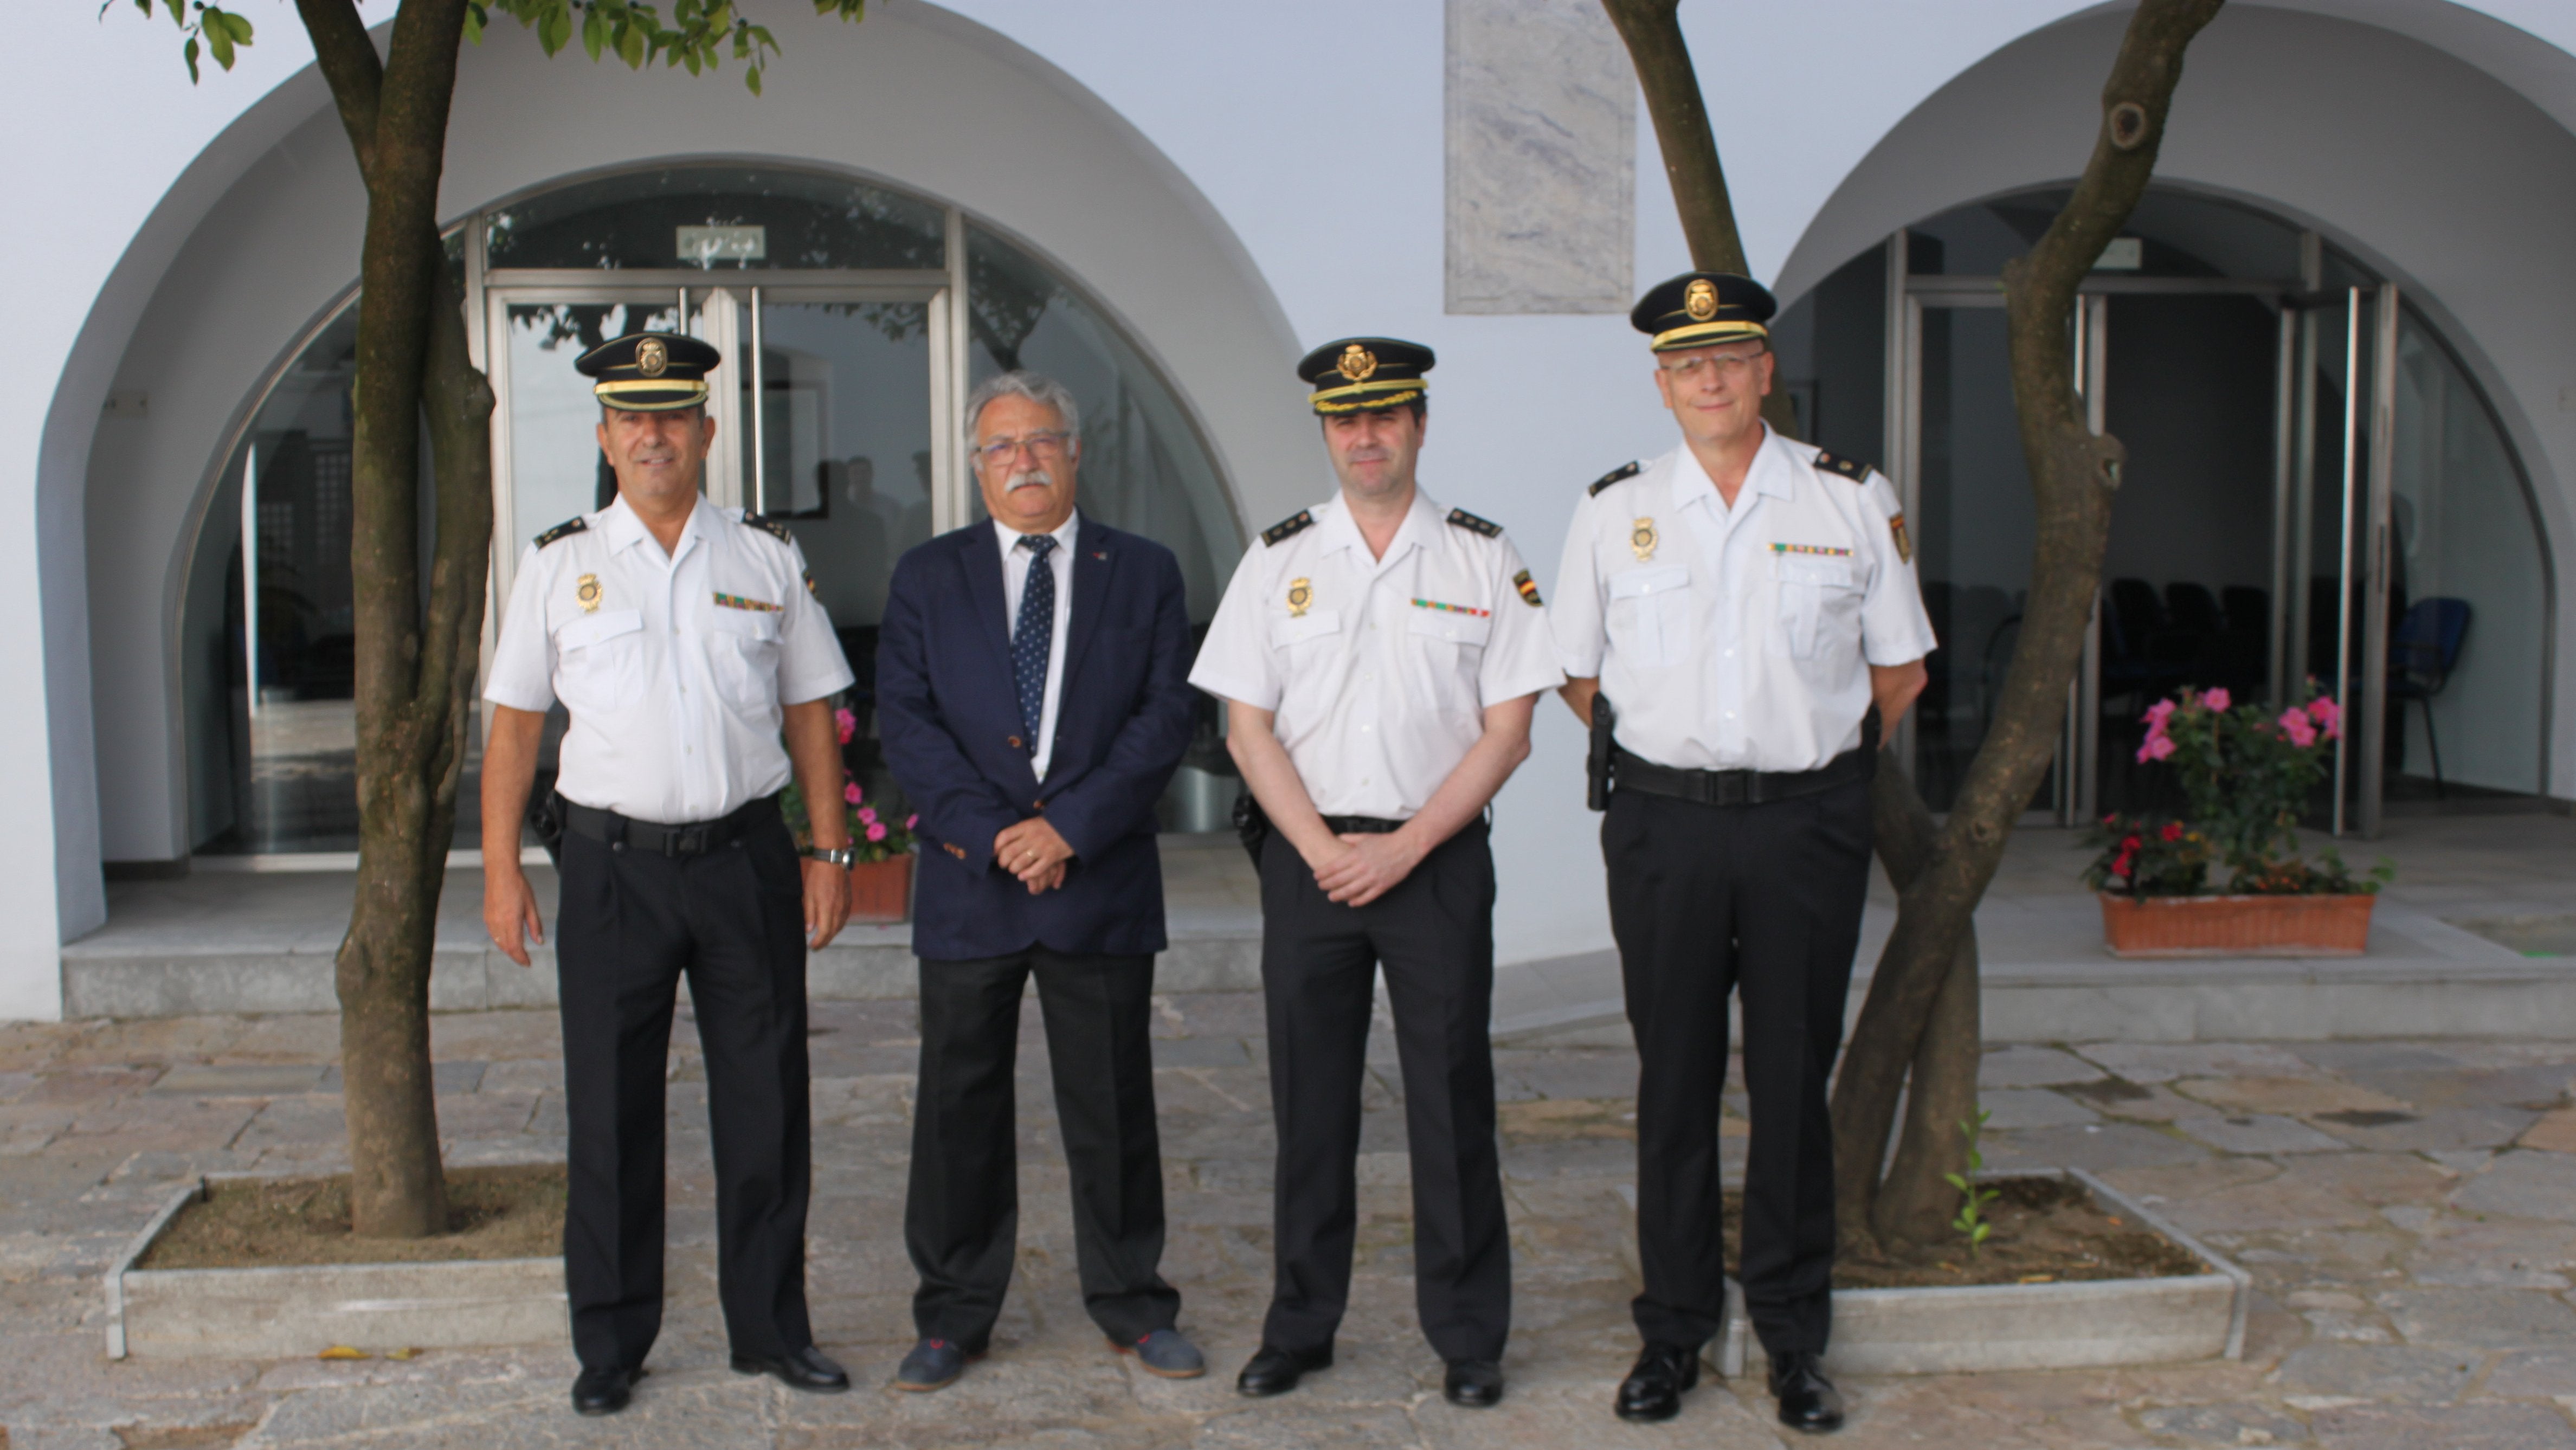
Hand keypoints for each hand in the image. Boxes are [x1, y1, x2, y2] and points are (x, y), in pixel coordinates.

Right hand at [484, 866, 544, 967]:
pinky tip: (508, 940)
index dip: (521, 958)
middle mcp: (498, 923)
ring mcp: (490, 920)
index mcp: (511, 921)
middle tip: (525, 959)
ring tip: (518, 952)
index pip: (515, 947)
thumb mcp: (531, 906)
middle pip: (506, 947)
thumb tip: (539, 942)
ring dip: (508, 949)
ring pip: (499, 942)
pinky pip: (494, 935)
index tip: (528, 963)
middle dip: (515, 955)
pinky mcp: (486, 917)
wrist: (500, 873)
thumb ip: (535, 926)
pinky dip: (501, 941)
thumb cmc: (518, 886)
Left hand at [803, 856, 850, 949]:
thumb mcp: (808, 895)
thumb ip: (809, 914)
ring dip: (832, 934)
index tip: (812, 947)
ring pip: (840, 926)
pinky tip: (833, 925)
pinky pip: (844, 918)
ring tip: (824, 938)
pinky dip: (838, 926)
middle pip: (833, 932)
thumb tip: (809, 930)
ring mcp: (845, 906)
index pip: (824, 933)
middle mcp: (839, 910)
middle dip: (825, 942)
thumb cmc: (817, 877)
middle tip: (817, 947)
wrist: (833, 862)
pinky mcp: (849, 901)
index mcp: (827, 909)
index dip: (818, 942)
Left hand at [994, 817, 1075, 888]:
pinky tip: (1023, 876)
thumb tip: (1004, 839)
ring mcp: (1042, 847)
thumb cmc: (1053, 823)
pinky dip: (1027, 875)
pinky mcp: (1051, 857)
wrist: (1076, 823)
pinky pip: (1035, 870)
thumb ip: (1022, 827)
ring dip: (1014, 869)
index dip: (996, 846)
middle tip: (1004, 864)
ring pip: (1020, 863)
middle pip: (1009, 852)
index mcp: (1026, 825)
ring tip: (1014, 870)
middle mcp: (1032, 836)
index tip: (994, 852)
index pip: (1004, 836)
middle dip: (1003, 861)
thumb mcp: (1035, 820)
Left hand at [1312, 831, 1426, 907]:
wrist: (1406, 846)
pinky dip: (1357, 901)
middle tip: (1321, 887)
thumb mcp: (1365, 836)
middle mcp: (1362, 867)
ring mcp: (1372, 878)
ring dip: (1338, 895)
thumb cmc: (1385, 841)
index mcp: (1356, 855)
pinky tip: (1351, 903)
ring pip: (1350, 890)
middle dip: (1327, 885)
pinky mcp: (1382, 886)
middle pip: (1339, 880)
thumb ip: (1349, 838)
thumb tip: (1336, 837)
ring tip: (1331, 897)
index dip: (1323, 873)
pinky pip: (1366, 897)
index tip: (1316, 876)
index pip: (1334, 867)